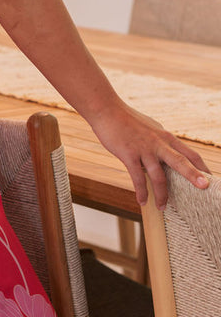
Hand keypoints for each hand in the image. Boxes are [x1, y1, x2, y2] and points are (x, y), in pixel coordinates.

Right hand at [88, 101, 210, 208]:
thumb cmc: (126, 119)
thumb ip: (160, 141)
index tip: (210, 179)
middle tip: (205, 188)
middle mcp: (158, 143)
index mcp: (165, 137)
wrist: (106, 110)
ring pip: (159, 175)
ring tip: (163, 206)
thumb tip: (167, 151)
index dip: (201, 167)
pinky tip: (142, 201)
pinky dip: (141, 191)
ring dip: (162, 194)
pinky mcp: (129, 154)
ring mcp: (144, 149)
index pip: (190, 153)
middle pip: (181, 161)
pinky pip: (137, 177)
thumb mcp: (150, 128)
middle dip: (194, 176)